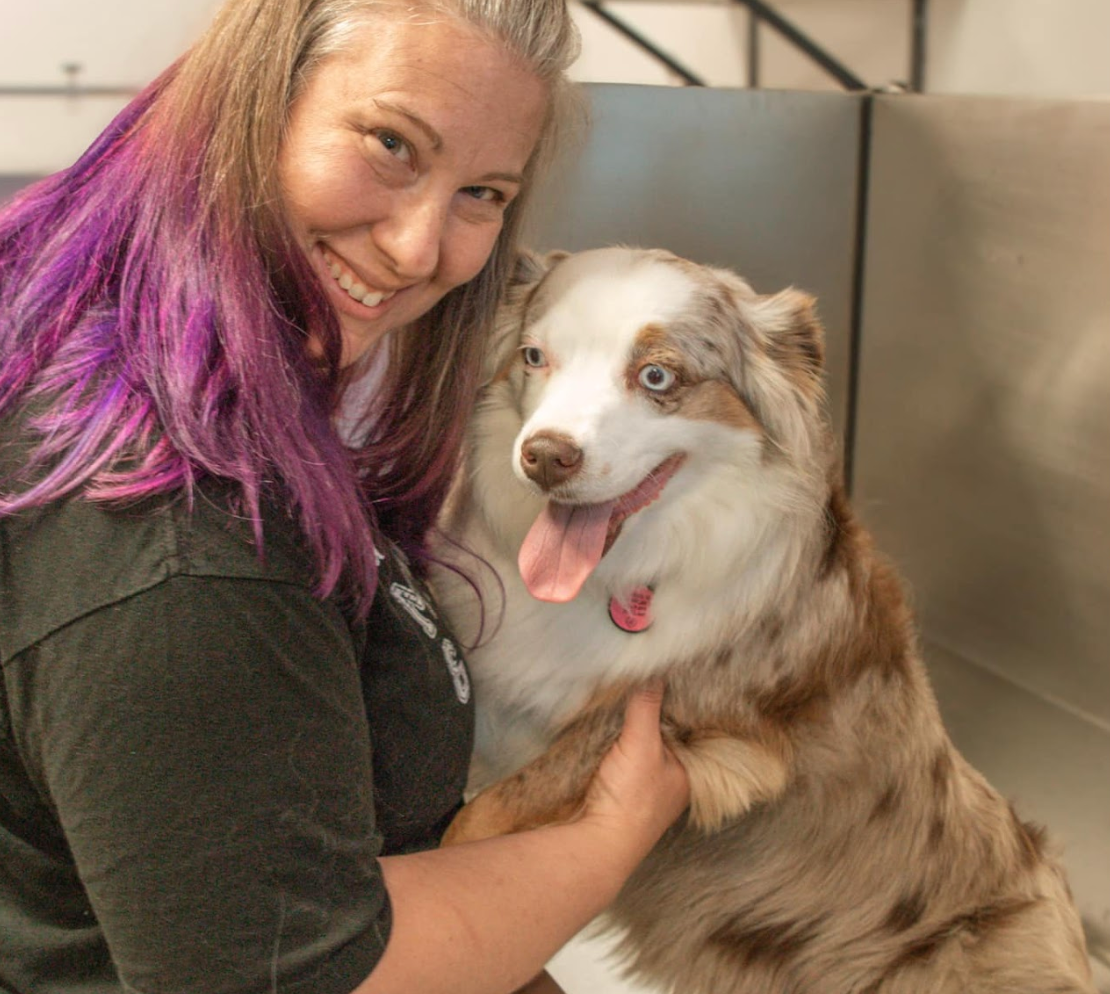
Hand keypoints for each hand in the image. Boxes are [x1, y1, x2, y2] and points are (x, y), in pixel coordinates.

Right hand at [579, 683, 689, 856]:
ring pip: (636, 748)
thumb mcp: (642, 744)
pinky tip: (601, 729)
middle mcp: (667, 781)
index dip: (674, 705)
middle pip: (659, 738)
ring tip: (618, 698)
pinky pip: (616, 759)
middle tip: (638, 682)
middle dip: (648, 715)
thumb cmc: (632, 799)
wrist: (596, 842)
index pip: (685, 730)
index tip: (664, 677)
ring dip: (626, 730)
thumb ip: (646, 707)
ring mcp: (640, 788)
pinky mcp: (614, 792)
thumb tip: (655, 672)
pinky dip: (610, 745)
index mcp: (685, 772)